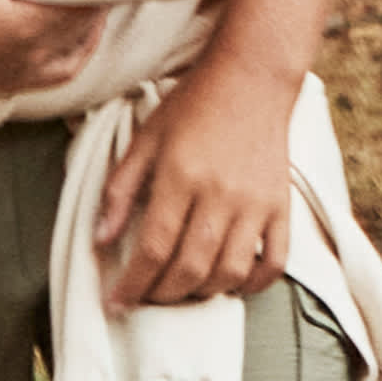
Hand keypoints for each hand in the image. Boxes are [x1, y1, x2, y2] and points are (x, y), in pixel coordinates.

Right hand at [0, 0, 107, 94]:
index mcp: (29, 29)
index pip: (82, 5)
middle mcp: (31, 59)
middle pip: (82, 29)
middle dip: (96, 3)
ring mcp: (19, 77)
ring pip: (74, 57)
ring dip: (88, 31)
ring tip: (92, 4)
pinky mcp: (6, 86)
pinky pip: (54, 77)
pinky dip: (71, 58)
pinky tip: (69, 41)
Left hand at [94, 56, 294, 311]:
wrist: (251, 78)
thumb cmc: (192, 105)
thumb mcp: (146, 138)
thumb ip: (120, 188)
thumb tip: (100, 239)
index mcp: (180, 176)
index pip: (153, 248)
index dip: (131, 284)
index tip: (115, 302)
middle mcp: (219, 195)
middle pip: (189, 268)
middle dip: (161, 295)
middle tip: (145, 298)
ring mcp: (255, 204)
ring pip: (229, 272)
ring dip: (201, 293)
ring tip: (180, 289)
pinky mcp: (281, 207)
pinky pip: (273, 263)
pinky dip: (253, 284)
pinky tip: (230, 283)